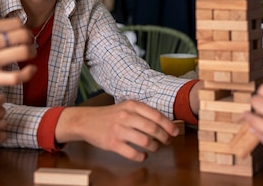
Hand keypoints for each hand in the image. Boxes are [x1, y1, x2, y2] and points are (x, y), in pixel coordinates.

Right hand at [0, 18, 36, 98]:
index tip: (24, 36)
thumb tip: (10, 32)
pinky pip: (16, 76)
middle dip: (30, 41)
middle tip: (29, 46)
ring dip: (32, 54)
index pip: (16, 23)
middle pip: (24, 35)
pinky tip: (31, 71)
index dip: (25, 29)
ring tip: (30, 58)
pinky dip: (28, 73)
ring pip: (24, 52)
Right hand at [56, 100, 178, 161]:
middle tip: (167, 141)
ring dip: (154, 147)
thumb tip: (164, 123)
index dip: (168, 125)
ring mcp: (119, 130)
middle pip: (153, 129)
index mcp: (131, 105)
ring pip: (145, 141)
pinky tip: (143, 155)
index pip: (156, 116)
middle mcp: (126, 116)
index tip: (175, 132)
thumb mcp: (126, 107)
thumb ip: (142, 112)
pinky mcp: (113, 143)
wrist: (86, 121)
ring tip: (154, 147)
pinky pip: (133, 153)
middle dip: (164, 137)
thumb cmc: (110, 115)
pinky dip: (141, 156)